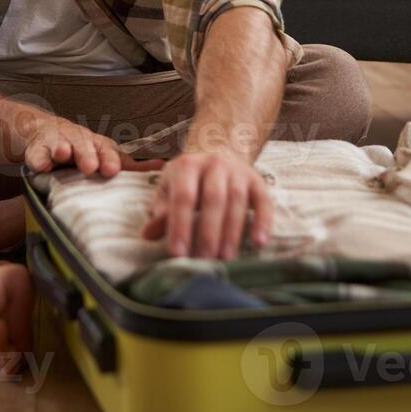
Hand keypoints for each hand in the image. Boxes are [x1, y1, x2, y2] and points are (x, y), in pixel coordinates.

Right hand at [22, 115, 163, 177]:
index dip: (109, 159)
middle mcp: (78, 140)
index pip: (106, 150)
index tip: (112, 170)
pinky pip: (36, 155)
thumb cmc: (82, 148)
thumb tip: (165, 168)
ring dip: (60, 149)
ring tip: (62, 154)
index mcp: (97, 144)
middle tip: (89, 167)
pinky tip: (40, 165)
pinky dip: (37, 159)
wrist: (44, 132)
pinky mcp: (36, 149)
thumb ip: (133, 167)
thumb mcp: (106, 154)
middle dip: (86, 155)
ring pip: (59, 145)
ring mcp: (56, 142)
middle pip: (83, 145)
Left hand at [141, 150, 272, 258]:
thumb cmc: (188, 180)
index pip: (183, 197)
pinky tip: (259, 243)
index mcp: (187, 165)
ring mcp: (238, 171)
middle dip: (208, 232)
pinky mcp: (258, 181)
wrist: (219, 151)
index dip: (180, 225)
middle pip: (213, 198)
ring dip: (232, 231)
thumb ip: (161, 212)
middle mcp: (214, 164)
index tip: (177, 253)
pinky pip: (264, 201)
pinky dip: (263, 222)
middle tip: (204, 260)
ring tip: (226, 257)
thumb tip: (147, 235)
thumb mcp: (169, 190)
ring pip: (237, 200)